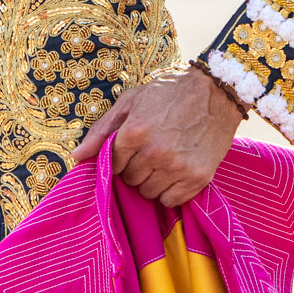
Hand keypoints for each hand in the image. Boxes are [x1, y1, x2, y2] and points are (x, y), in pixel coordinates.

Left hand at [72, 63, 244, 207]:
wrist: (217, 92)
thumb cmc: (169, 93)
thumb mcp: (131, 102)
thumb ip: (101, 130)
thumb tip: (76, 157)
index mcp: (134, 132)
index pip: (111, 164)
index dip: (119, 158)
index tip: (130, 149)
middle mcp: (155, 152)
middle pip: (130, 180)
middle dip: (135, 169)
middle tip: (149, 151)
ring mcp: (177, 166)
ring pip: (149, 193)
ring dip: (152, 181)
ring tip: (163, 160)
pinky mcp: (198, 178)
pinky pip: (171, 201)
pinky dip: (170, 191)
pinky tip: (176, 172)